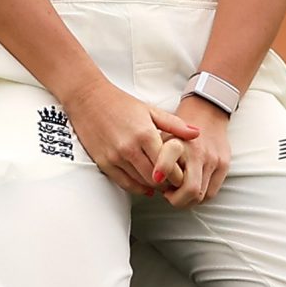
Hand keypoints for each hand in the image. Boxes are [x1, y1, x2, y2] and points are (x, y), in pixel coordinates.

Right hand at [63, 79, 200, 197]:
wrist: (88, 98)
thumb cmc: (120, 103)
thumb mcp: (150, 110)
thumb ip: (174, 124)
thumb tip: (197, 133)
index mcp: (145, 134)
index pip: (167, 165)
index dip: (177, 175)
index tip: (183, 175)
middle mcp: (130, 148)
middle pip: (155, 178)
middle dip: (167, 184)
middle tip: (174, 183)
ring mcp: (115, 157)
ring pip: (140, 182)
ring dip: (152, 186)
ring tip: (161, 183)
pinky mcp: (103, 162)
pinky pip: (123, 183)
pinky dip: (136, 187)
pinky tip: (145, 186)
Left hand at [158, 98, 232, 208]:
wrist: (206, 112)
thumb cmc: (178, 131)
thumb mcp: (161, 138)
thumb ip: (155, 159)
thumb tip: (152, 184)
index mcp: (177, 142)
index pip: (167, 162)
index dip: (161, 174)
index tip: (156, 180)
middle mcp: (197, 152)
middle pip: (190, 190)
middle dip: (176, 199)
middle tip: (168, 194)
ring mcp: (213, 159)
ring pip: (200, 195)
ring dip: (187, 200)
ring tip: (179, 190)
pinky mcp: (224, 164)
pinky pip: (211, 193)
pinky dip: (200, 196)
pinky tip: (191, 187)